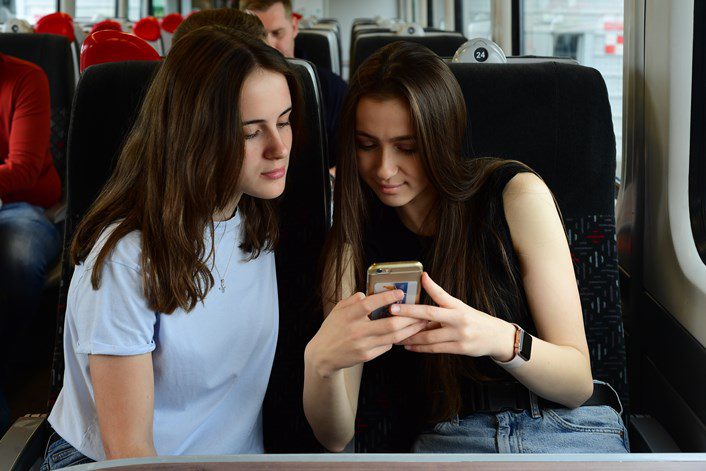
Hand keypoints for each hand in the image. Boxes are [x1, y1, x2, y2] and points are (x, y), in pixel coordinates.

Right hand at [306, 290, 427, 377]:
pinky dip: (396, 338)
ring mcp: (362, 345)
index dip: (386, 297)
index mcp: (348, 316)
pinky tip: (404, 333)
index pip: (369, 304)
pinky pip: (387, 346)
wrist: (322, 355)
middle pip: (389, 324)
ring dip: (409, 330)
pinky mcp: (366, 356)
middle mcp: (356, 331)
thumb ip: (353, 300)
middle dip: (409, 317)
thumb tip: (367, 293)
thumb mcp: (338, 310)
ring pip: (393, 337)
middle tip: (420, 311)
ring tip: (420, 323)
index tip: (400, 292)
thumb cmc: (332, 329)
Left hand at [392, 273, 515, 359]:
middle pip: (430, 314)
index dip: (429, 285)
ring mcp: (460, 334)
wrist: (497, 337)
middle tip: (392, 312)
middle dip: (409, 313)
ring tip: (396, 335)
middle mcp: (459, 318)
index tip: (419, 278)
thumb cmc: (475, 320)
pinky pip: (435, 349)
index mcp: (458, 306)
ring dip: (410, 336)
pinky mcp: (460, 348)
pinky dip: (420, 347)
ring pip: (429, 336)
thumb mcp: (461, 307)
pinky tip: (409, 346)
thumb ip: (442, 303)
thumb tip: (422, 293)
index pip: (441, 294)